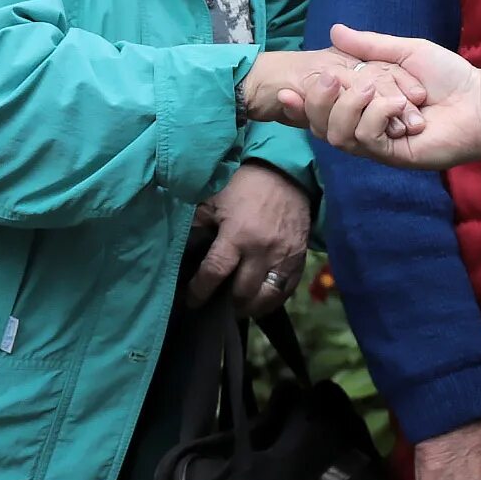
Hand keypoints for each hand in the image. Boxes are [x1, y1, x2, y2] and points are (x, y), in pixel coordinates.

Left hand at [189, 163, 312, 308]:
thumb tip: (180, 252)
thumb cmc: (244, 184)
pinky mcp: (300, 258)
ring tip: (239, 306)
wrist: (285, 172)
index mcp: (237, 235)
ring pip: (267, 298)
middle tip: (216, 304)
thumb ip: (197, 226)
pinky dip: (272, 300)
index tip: (191, 301)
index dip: (199, 292)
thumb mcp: (213, 200)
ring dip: (251, 307)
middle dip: (226, 303)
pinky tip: (261, 299)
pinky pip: (287, 290)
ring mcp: (284, 256)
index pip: (214, 274)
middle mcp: (262, 251)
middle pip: (242, 293)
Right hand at [299, 25, 480, 171]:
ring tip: (372, 88)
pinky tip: (397, 105)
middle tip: (331, 79)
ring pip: (338, 134)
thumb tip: (334, 30)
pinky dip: (377, 116)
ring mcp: (378, 143)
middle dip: (319, 102)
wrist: (479, 101)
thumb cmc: (448, 77)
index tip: (285, 90)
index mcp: (365, 103)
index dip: (300, 103)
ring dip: (350, 106)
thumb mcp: (405, 53)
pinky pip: (366, 139)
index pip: (321, 109)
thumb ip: (370, 46)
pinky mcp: (393, 154)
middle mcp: (366, 125)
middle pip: (321, 125)